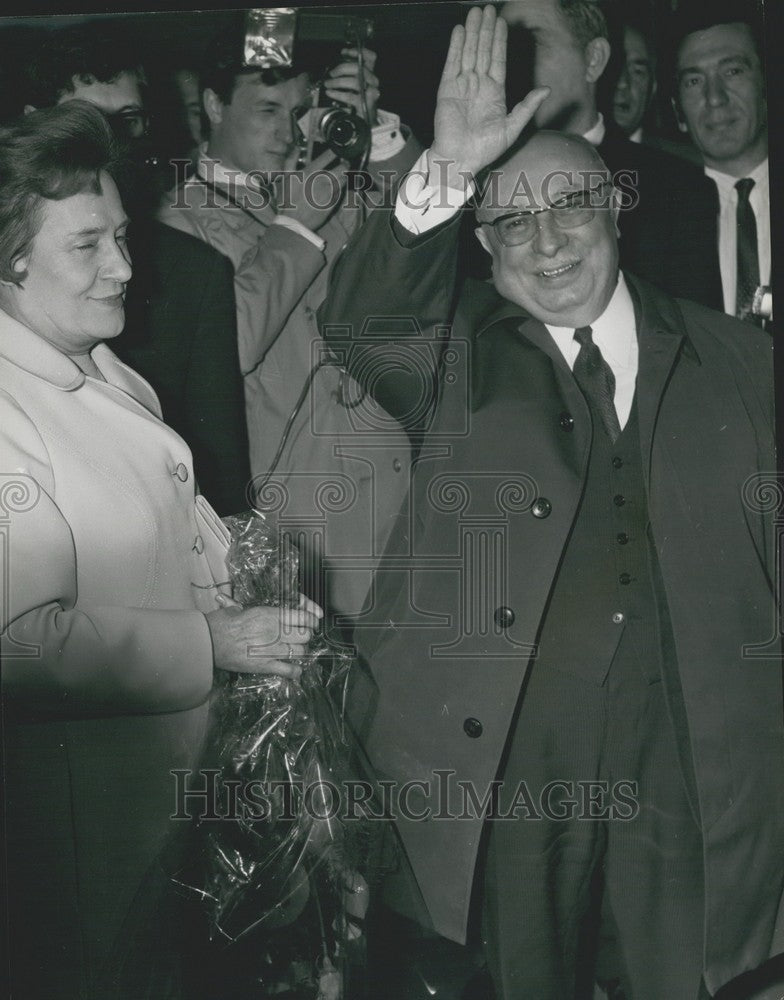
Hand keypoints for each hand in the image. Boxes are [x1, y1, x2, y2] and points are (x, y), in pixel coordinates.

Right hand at [206, 592, 322, 678]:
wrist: (209, 641)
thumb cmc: (221, 623)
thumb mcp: (238, 607)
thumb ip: (252, 607)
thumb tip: (249, 605)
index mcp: (270, 614)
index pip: (303, 616)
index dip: (311, 619)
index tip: (312, 621)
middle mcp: (275, 631)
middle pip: (305, 635)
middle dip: (305, 636)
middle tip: (301, 637)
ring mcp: (271, 649)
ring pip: (301, 652)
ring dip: (300, 652)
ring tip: (295, 651)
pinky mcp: (265, 665)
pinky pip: (289, 669)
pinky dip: (295, 671)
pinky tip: (295, 669)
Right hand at [274, 148, 348, 232]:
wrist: (293, 222)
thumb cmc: (288, 200)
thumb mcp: (286, 178)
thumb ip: (291, 160)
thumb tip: (296, 148)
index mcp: (309, 172)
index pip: (327, 156)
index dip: (334, 152)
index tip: (337, 151)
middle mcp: (321, 181)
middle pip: (341, 168)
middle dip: (344, 164)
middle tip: (345, 163)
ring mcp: (328, 193)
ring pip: (343, 180)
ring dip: (344, 176)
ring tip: (343, 174)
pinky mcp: (332, 204)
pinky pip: (340, 193)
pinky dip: (341, 189)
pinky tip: (338, 188)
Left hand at [324, 47, 379, 123]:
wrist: (364, 122)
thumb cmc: (357, 101)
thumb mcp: (354, 83)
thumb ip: (349, 72)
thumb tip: (338, 64)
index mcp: (370, 74)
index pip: (371, 57)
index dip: (358, 52)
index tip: (344, 52)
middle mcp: (373, 81)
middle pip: (359, 67)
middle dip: (342, 68)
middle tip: (332, 74)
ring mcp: (371, 93)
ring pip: (355, 81)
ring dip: (337, 82)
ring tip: (328, 84)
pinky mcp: (366, 104)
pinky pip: (350, 96)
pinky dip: (337, 94)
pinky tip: (330, 93)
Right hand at [432, 6, 549, 180]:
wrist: (461, 161)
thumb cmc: (486, 150)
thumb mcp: (513, 128)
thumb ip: (527, 106)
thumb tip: (546, 89)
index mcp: (494, 93)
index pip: (498, 60)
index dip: (500, 40)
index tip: (502, 21)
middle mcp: (478, 86)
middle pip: (483, 51)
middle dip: (486, 30)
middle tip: (487, 8)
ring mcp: (462, 86)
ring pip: (469, 53)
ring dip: (472, 32)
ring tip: (475, 13)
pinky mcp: (447, 90)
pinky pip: (452, 64)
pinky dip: (456, 47)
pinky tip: (460, 31)